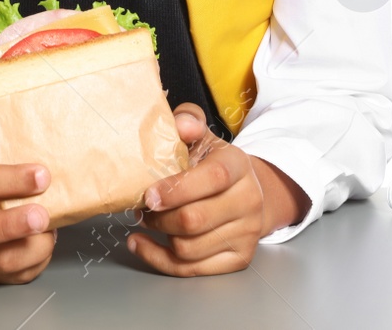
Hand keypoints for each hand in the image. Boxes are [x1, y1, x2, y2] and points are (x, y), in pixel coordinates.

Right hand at [0, 138, 56, 283]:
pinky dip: (38, 259)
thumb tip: (36, 115)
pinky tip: (44, 239)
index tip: (42, 174)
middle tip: (43, 215)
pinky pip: (17, 274)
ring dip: (34, 246)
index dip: (9, 179)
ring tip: (51, 224)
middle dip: (12, 225)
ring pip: (0, 261)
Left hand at [128, 103, 309, 276]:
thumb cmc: (215, 164)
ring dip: (159, 236)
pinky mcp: (239, 258)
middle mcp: (249, 200)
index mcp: (238, 165)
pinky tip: (143, 244)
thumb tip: (181, 124)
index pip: (212, 178)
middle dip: (159, 217)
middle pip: (194, 219)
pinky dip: (159, 259)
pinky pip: (191, 269)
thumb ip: (188, 122)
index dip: (176, 189)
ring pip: (189, 248)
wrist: (248, 192)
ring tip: (145, 221)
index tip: (148, 195)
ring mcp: (246, 232)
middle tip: (142, 207)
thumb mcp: (203, 137)